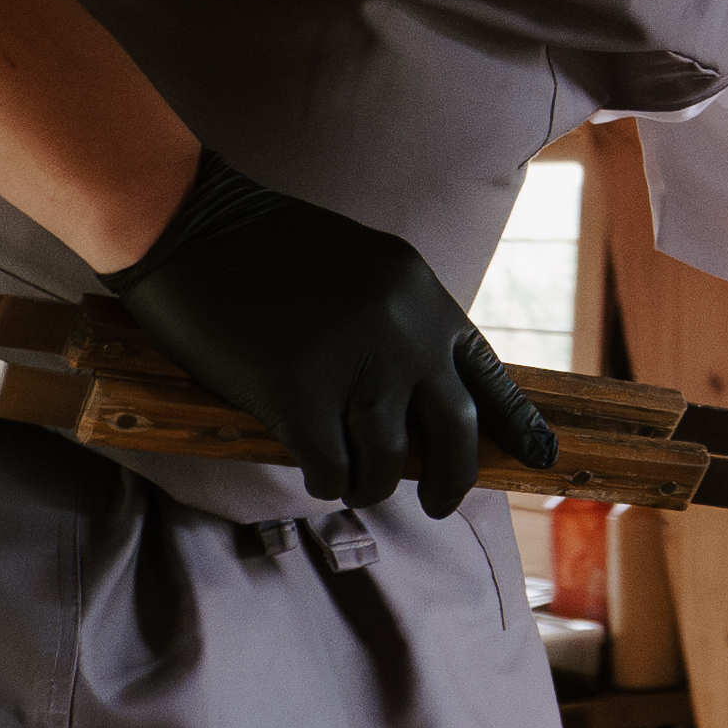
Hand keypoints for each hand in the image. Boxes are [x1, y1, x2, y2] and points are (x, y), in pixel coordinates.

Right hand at [114, 156, 554, 517]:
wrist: (188, 222)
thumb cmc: (262, 249)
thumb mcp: (360, 271)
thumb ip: (399, 325)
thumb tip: (420, 405)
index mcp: (423, 296)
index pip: (488, 374)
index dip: (515, 424)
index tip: (539, 458)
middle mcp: (403, 331)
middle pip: (456, 431)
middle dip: (455, 480)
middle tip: (442, 504)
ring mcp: (354, 363)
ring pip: (390, 462)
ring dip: (375, 485)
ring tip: (356, 486)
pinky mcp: (297, 393)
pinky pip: (332, 468)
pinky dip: (327, 481)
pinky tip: (318, 476)